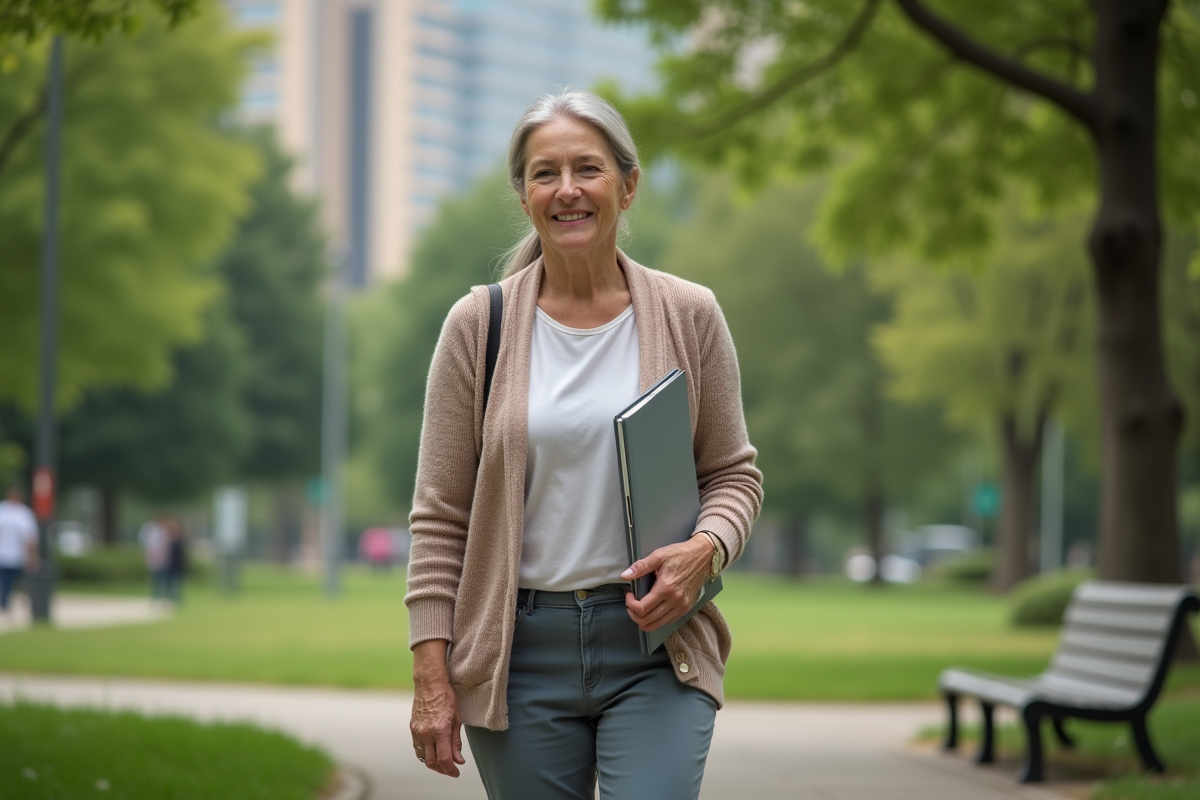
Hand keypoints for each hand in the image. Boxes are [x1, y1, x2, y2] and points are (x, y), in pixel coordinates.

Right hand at [410, 640, 464, 776]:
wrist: (429, 683)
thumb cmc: (446, 697)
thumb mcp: (457, 719)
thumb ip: (456, 742)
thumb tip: (458, 760)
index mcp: (439, 730)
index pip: (444, 759)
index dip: (450, 769)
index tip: (456, 772)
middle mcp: (426, 733)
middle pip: (431, 762)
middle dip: (442, 770)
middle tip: (451, 770)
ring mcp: (417, 731)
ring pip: (423, 757)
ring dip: (433, 763)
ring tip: (443, 762)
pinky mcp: (412, 728)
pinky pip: (417, 748)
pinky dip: (425, 753)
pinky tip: (433, 751)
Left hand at [621, 535, 711, 631]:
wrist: (703, 557)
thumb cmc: (680, 554)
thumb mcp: (659, 555)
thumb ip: (641, 566)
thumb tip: (624, 575)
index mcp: (666, 588)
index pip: (642, 608)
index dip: (630, 605)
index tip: (629, 595)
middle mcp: (675, 601)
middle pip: (648, 621)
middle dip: (634, 615)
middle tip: (631, 604)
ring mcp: (682, 607)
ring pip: (657, 625)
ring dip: (644, 620)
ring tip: (639, 608)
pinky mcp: (686, 608)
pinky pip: (668, 622)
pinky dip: (657, 620)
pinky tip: (653, 609)